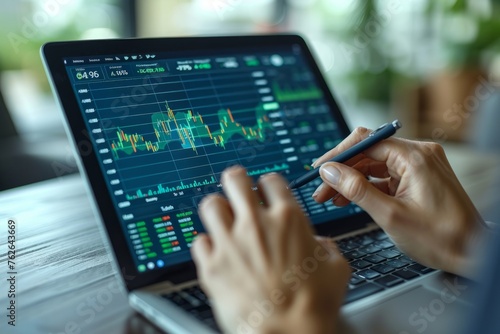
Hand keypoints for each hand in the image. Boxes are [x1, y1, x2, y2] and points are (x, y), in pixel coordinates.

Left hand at [191, 167, 349, 333]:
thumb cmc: (312, 306)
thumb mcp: (337, 269)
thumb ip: (327, 247)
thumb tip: (320, 244)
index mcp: (288, 219)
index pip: (271, 181)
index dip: (268, 185)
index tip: (266, 192)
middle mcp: (255, 225)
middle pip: (234, 180)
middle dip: (236, 180)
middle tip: (237, 188)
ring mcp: (230, 243)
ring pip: (211, 205)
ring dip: (217, 209)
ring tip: (222, 218)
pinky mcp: (211, 266)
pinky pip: (199, 242)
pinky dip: (206, 245)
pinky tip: (215, 252)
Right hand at [312, 127, 486, 277]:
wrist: (472, 254)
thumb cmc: (440, 238)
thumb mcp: (389, 215)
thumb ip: (356, 189)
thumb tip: (329, 172)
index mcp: (415, 157)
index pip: (366, 141)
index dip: (338, 155)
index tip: (319, 169)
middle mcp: (418, 154)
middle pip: (368, 152)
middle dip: (342, 171)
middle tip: (321, 190)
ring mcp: (419, 166)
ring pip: (374, 165)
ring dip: (352, 180)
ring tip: (331, 198)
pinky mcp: (418, 178)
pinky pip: (385, 176)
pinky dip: (367, 186)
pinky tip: (350, 199)